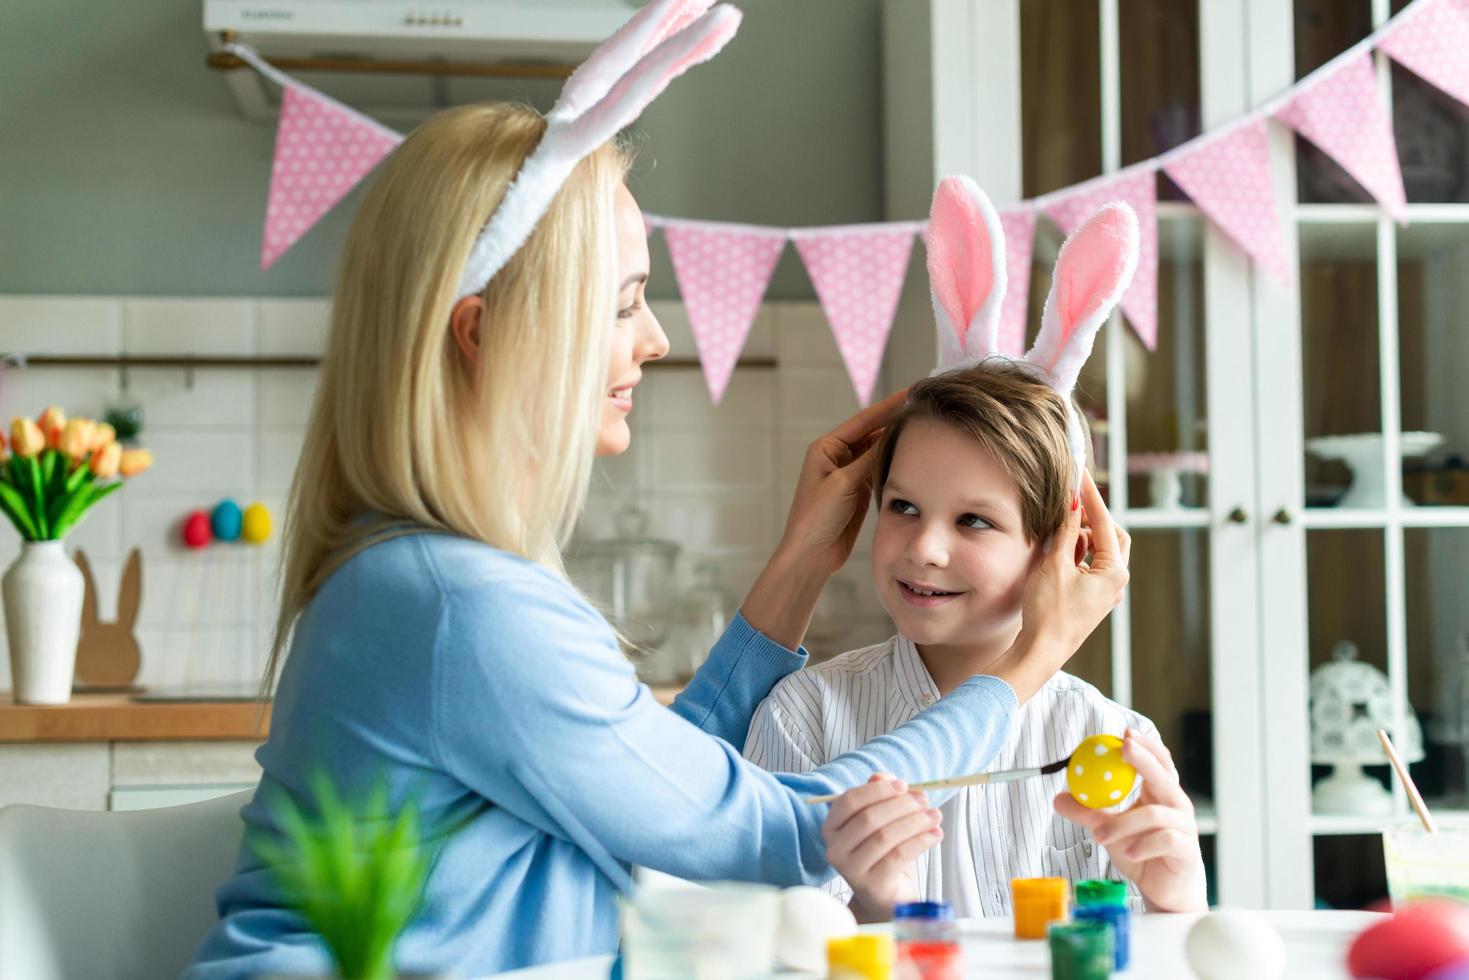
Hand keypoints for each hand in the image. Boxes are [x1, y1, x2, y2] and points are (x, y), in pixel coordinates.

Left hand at [775, 389, 906, 577]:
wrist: (812, 554)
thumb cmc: (817, 517)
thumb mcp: (844, 483)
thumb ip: (868, 459)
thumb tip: (892, 434)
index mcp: (826, 448)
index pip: (863, 421)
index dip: (887, 407)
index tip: (910, 392)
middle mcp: (837, 457)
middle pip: (872, 433)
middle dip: (895, 421)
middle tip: (922, 408)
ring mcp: (849, 474)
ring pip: (877, 452)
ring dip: (896, 443)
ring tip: (922, 429)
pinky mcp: (858, 490)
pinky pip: (879, 470)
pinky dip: (894, 463)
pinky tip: (912, 457)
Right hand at [821, 773, 940, 922]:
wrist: (885, 895)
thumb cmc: (881, 851)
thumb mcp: (880, 821)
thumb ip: (879, 796)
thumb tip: (884, 777)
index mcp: (831, 826)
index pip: (850, 801)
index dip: (878, 790)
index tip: (904, 785)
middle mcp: (834, 848)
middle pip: (869, 818)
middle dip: (901, 805)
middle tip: (925, 801)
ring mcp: (850, 870)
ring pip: (885, 836)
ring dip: (915, 822)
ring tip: (935, 816)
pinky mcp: (871, 885)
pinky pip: (898, 856)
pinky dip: (921, 841)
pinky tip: (936, 834)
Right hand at [983, 471, 1131, 701]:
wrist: (1040, 651)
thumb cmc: (1048, 612)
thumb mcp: (1054, 565)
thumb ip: (1066, 531)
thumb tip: (1072, 503)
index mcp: (1114, 571)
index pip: (1104, 522)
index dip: (1090, 496)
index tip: (1079, 475)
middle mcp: (1115, 581)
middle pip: (1110, 535)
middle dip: (1091, 517)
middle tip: (1071, 501)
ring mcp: (1104, 591)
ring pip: (1099, 551)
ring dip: (1081, 536)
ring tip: (1057, 528)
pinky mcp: (1091, 598)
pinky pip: (1088, 566)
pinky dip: (1076, 553)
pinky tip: (1057, 550)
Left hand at [1053, 728, 1207, 912]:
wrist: (1163, 891)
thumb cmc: (1140, 853)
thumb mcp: (1109, 830)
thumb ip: (1087, 813)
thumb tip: (1058, 798)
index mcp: (1159, 794)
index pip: (1159, 762)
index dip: (1145, 745)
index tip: (1124, 733)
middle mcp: (1176, 806)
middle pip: (1163, 776)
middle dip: (1143, 759)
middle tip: (1123, 749)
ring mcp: (1185, 827)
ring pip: (1155, 814)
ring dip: (1123, 823)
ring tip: (1099, 835)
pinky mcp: (1187, 850)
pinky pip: (1167, 840)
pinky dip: (1143, 844)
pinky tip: (1129, 853)